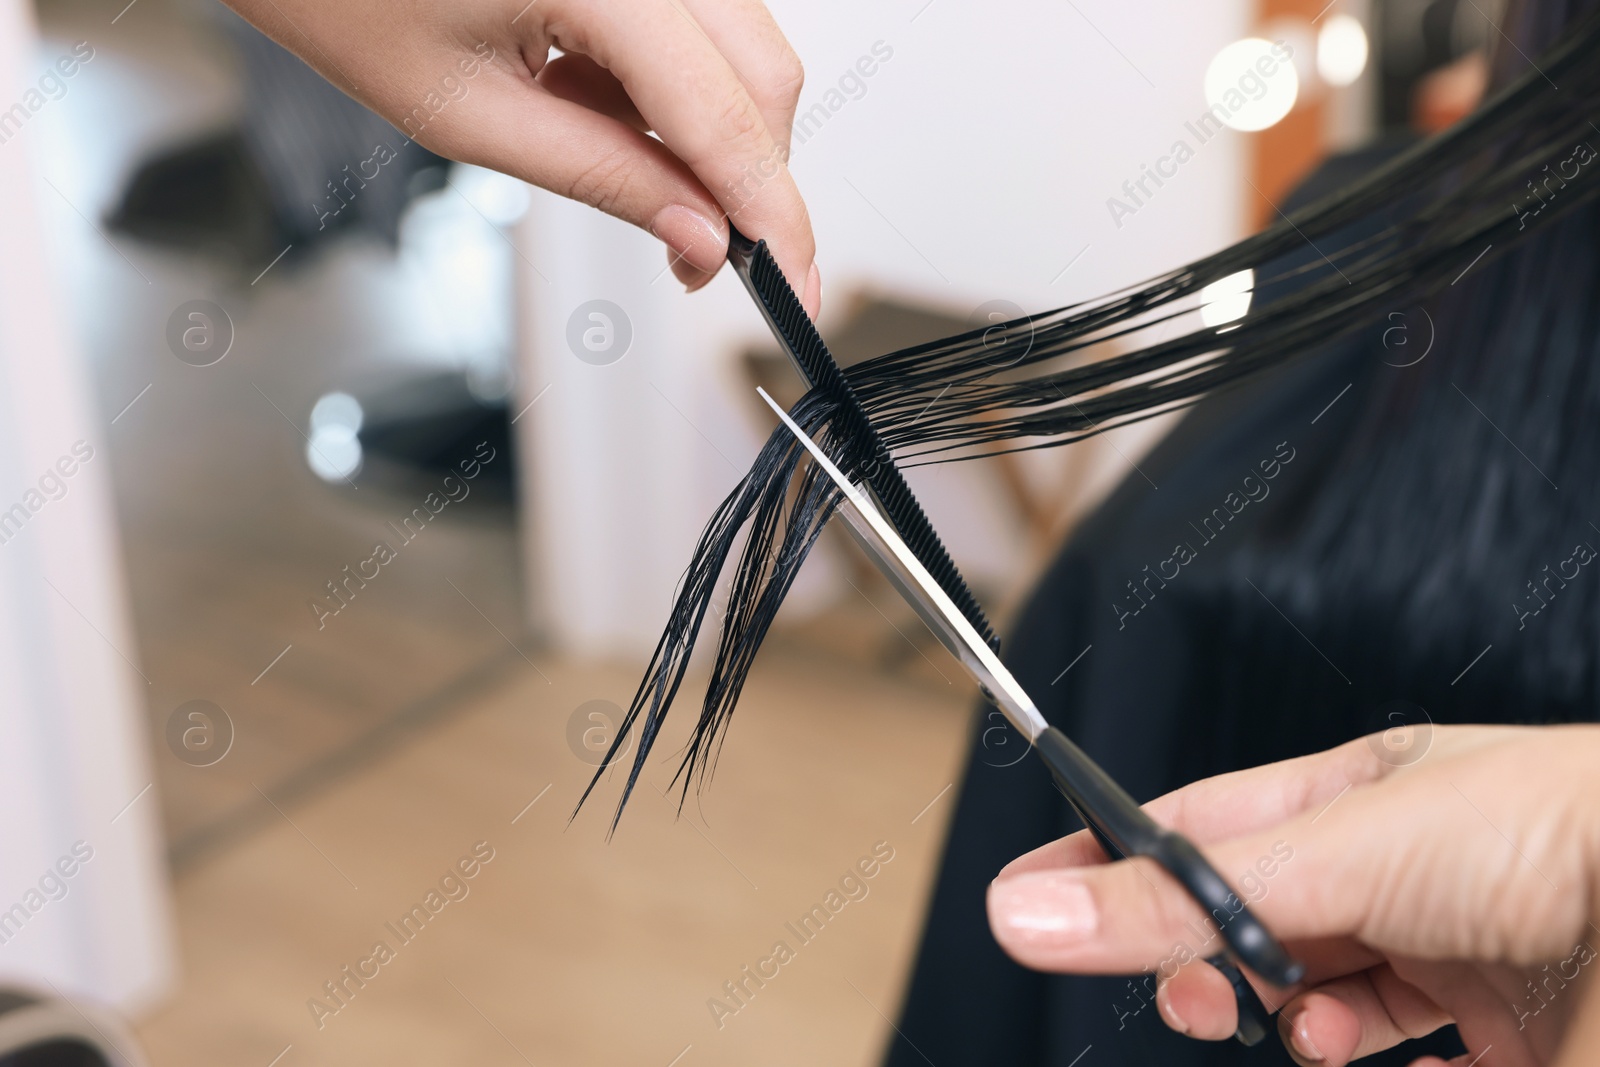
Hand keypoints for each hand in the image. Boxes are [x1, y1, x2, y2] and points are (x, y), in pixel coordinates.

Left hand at [222, 0, 818, 312]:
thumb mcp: (468, 116)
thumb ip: (603, 176)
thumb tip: (701, 239)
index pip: (728, 116)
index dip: (773, 215)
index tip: (795, 287)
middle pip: (765, 74)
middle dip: (749, 177)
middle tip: (699, 251)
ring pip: (744, 46)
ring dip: (709, 129)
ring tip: (608, 150)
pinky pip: (699, 20)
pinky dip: (673, 83)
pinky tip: (595, 93)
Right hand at [987, 725, 1599, 1065]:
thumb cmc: (1555, 827)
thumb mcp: (1340, 850)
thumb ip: (1185, 896)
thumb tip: (1035, 913)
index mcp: (1358, 793)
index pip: (1200, 828)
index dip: (1110, 867)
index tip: (1026, 908)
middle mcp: (1403, 870)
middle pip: (1252, 924)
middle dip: (1207, 965)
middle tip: (1195, 999)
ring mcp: (1454, 953)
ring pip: (1320, 1000)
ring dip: (1297, 1022)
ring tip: (1311, 1029)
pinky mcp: (1506, 1036)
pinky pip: (1405, 1061)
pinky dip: (1371, 1063)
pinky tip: (1389, 1058)